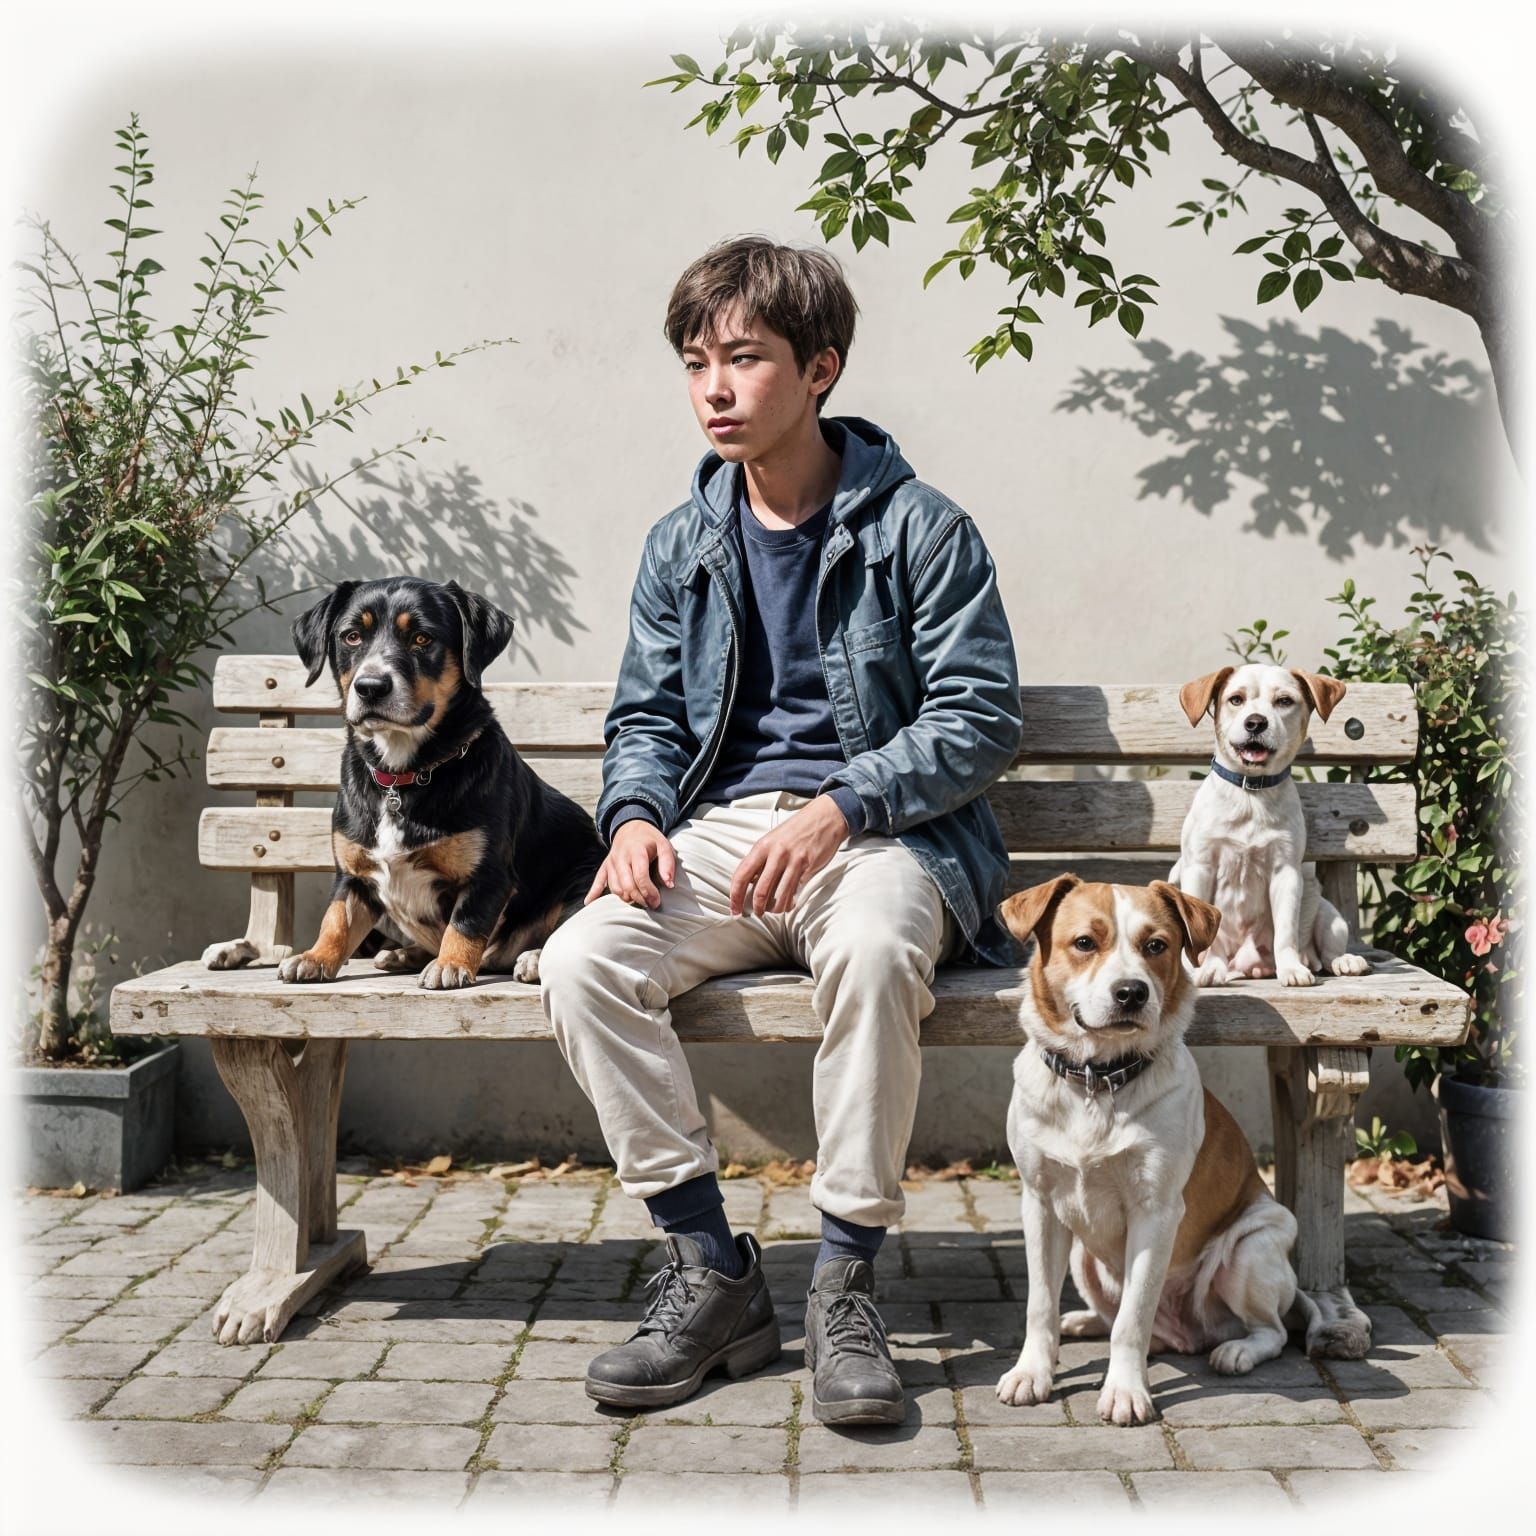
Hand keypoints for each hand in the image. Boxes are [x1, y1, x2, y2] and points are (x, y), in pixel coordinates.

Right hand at [587, 820, 675, 907]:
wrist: (631, 827)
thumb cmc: (650, 840)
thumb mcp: (664, 846)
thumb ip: (668, 864)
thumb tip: (669, 885)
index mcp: (636, 851)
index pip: (640, 876)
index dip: (648, 892)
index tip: (656, 902)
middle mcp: (620, 857)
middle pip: (626, 885)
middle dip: (639, 898)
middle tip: (650, 905)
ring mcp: (611, 862)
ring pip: (615, 887)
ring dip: (627, 898)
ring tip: (639, 901)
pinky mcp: (605, 866)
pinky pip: (598, 881)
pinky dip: (593, 893)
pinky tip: (589, 903)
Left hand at [730, 796, 848, 916]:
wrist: (824, 817)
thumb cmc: (796, 830)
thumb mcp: (773, 840)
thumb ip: (761, 859)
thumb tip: (750, 884)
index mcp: (762, 846)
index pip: (742, 875)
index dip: (735, 896)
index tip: (734, 909)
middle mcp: (776, 853)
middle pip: (761, 890)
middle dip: (757, 907)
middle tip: (757, 913)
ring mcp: (793, 860)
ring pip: (779, 895)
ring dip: (775, 908)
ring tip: (774, 910)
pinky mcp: (808, 866)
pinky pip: (796, 890)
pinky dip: (790, 901)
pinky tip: (789, 903)